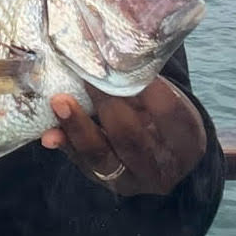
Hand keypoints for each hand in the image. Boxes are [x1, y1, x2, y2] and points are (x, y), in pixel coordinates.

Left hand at [40, 76, 205, 195]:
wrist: (171, 162)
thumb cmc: (166, 119)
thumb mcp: (172, 103)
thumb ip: (149, 84)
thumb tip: (118, 53)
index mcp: (186, 140)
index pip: (168, 112)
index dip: (146, 87)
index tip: (123, 60)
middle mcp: (162, 165)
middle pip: (130, 135)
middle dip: (105, 102)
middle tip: (86, 73)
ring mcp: (133, 178)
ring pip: (102, 154)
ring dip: (78, 125)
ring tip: (59, 101)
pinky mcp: (108, 182)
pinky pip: (83, 164)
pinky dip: (65, 146)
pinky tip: (49, 135)